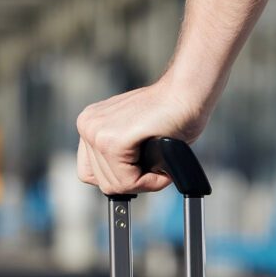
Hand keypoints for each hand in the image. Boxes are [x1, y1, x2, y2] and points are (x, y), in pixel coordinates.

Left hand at [76, 76, 209, 194]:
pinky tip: (163, 168)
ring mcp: (96, 133)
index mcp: (89, 124)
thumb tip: (112, 183)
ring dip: (143, 181)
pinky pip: (127, 181)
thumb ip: (115, 154)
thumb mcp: (131, 136)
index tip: (139, 168)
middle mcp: (87, 126)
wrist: (188, 92)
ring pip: (114, 184)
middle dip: (132, 181)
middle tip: (156, 167)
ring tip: (161, 162)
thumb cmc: (170, 113)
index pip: (89, 172)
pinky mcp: (112, 141)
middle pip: (101, 181)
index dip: (118, 177)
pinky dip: (150, 182)